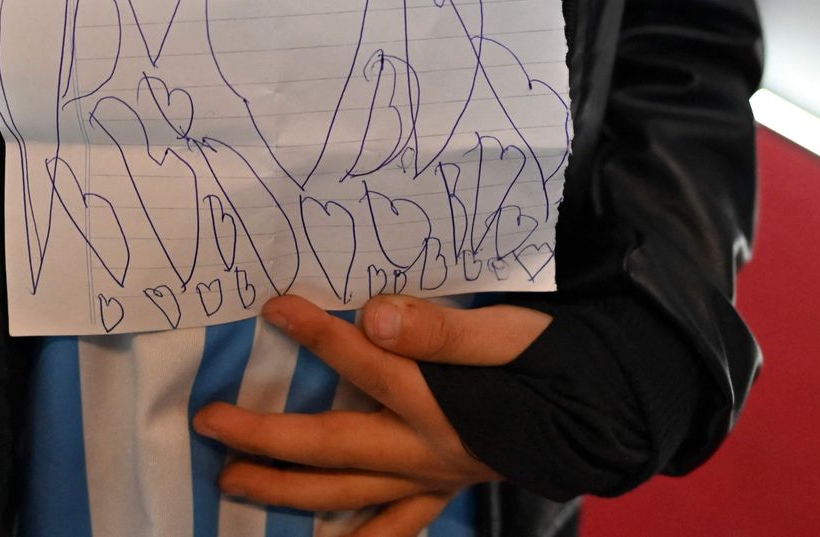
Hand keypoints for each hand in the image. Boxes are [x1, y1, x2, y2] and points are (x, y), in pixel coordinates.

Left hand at [192, 294, 550, 536]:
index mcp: (440, 401)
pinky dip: (358, 536)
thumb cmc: (560, 359)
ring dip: (285, 491)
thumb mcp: (510, 330)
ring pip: (347, 494)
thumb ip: (441, 329)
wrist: (610, 409)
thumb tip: (375, 316)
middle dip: (265, 437)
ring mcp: (432, 478)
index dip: (316, 333)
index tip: (272, 305)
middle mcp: (426, 449)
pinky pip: (393, 525)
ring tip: (230, 482)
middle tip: (208, 421)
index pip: (365, 361)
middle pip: (333, 446)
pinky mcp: (442, 490)